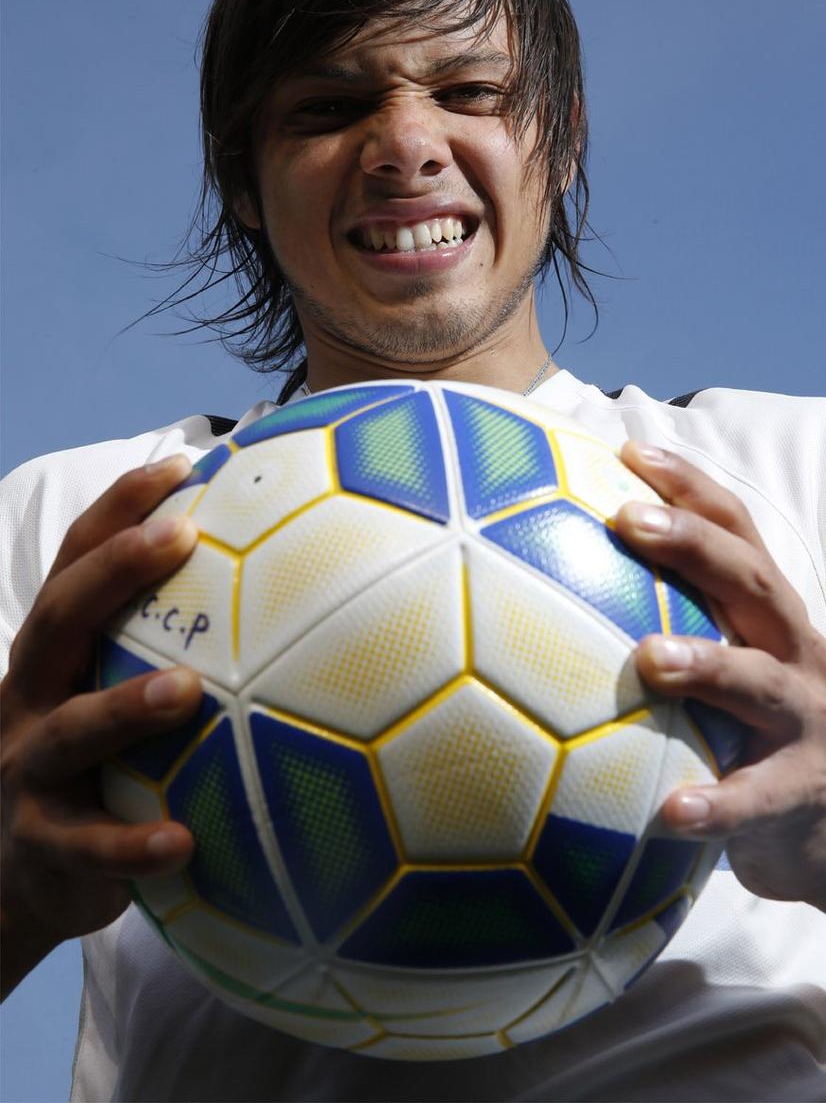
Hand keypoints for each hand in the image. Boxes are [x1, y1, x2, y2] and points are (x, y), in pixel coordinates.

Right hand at [1, 456, 202, 997]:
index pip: (75, 564)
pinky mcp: (41, 847)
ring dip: (123, 707)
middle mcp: (28, 698)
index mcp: (53, 654)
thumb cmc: (91, 766)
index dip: (118, 509)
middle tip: (180, 537)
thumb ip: (169, 648)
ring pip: (68, 730)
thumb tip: (285, 590)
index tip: (180, 464)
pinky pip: (86, 849)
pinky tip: (185, 841)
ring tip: (187, 690)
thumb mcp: (108, 696)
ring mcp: (26, 771)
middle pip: (57, 620)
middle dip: (112, 571)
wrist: (13, 875)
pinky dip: (131, 846)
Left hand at [615, 440, 825, 925]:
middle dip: (695, 544)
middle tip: (630, 520)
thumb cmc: (739, 726)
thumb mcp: (714, 661)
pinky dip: (716, 803)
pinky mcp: (797, 791)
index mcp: (763, 611)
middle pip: (753, 580)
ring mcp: (801, 719)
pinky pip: (754, 798)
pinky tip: (669, 809)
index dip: (690, 485)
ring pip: (760, 681)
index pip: (735, 530)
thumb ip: (656, 615)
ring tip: (650, 656)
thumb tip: (540, 571)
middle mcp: (789, 650)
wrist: (823, 827)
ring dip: (708, 664)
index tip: (629, 452)